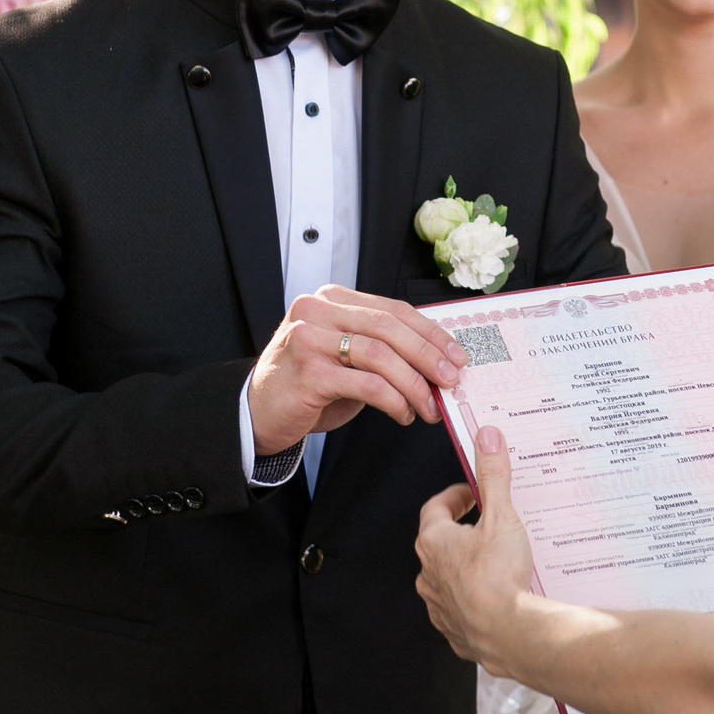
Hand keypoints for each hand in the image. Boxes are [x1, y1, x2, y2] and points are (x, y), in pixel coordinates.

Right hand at [247, 285, 466, 454]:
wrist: (257, 413)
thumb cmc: (307, 386)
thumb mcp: (345, 357)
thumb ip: (382, 350)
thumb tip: (437, 362)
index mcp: (332, 299)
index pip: (393, 309)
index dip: (430, 332)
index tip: (457, 355)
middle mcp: (317, 310)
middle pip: (390, 327)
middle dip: (428, 356)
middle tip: (451, 380)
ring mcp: (309, 338)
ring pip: (380, 355)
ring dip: (414, 385)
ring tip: (429, 407)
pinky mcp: (308, 371)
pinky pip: (366, 384)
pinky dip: (393, 401)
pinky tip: (402, 414)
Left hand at [416, 426, 535, 666]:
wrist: (509, 634)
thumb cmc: (499, 577)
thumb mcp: (502, 516)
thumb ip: (493, 476)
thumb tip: (486, 438)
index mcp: (434, 543)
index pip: (435, 509)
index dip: (454, 497)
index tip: (472, 492)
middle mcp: (429, 575)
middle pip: (440, 543)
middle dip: (463, 530)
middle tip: (488, 522)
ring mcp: (439, 605)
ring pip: (448, 577)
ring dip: (467, 566)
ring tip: (497, 559)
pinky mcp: (454, 630)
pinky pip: (460, 608)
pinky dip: (474, 598)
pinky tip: (498, 595)